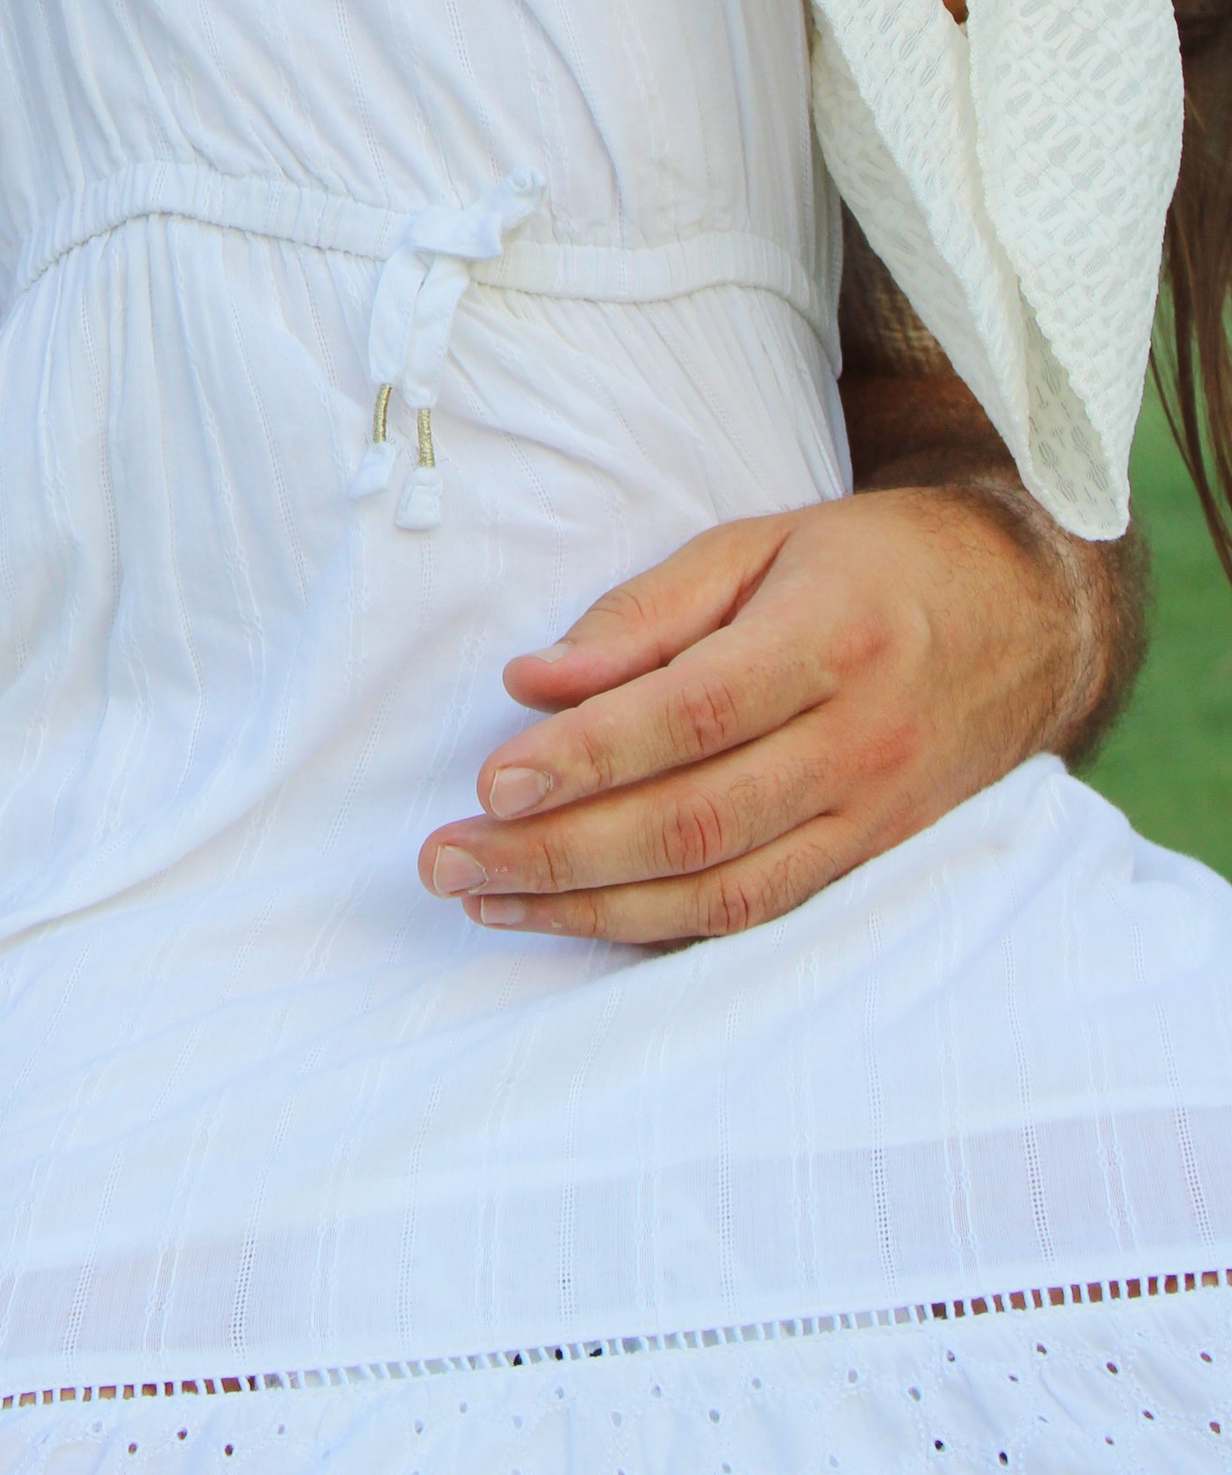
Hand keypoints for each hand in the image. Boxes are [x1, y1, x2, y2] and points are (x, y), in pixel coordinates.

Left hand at [414, 481, 1081, 940]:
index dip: (589, 755)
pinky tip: (578, 920)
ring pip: (722, 888)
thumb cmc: (871, 564)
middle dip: (558, 852)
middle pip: (695, 820)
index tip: (492, 780)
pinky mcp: (877, 863)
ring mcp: (875, 816)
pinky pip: (761, 913)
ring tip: (487, 902)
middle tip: (448, 860)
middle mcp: (859, 741)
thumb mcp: (758, 544)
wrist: (1027, 618)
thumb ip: (643, 614)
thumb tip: (531, 682)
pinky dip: (663, 930)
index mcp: (828, 640)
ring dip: (592, 908)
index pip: (692, 713)